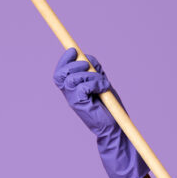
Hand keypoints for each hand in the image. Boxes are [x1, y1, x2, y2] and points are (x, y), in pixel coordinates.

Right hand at [52, 48, 148, 177]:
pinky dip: (95, 83)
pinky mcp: (80, 106)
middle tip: (90, 68)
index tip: (73, 50)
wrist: (115, 127)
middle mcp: (70, 95)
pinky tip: (102, 90)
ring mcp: (73, 101)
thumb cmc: (109, 107)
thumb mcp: (101, 82)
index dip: (64, 59)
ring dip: (90, 75)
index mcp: (72, 89)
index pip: (60, 71)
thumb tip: (86, 57)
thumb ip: (93, 70)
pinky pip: (82, 86)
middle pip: (61, 73)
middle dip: (75, 64)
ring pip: (73, 78)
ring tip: (102, 83)